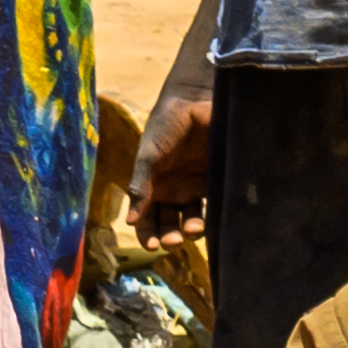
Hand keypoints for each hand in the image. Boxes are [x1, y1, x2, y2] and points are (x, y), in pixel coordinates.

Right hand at [133, 84, 216, 232]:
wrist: (196, 101)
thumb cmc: (165, 126)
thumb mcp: (148, 156)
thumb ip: (141, 186)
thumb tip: (130, 221)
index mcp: (153, 186)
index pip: (147, 218)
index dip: (147, 234)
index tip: (151, 245)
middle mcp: (174, 191)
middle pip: (169, 223)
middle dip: (169, 236)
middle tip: (172, 241)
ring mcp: (196, 186)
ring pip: (193, 218)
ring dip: (192, 230)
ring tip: (192, 230)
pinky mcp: (217, 180)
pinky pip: (216, 204)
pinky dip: (214, 217)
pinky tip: (212, 223)